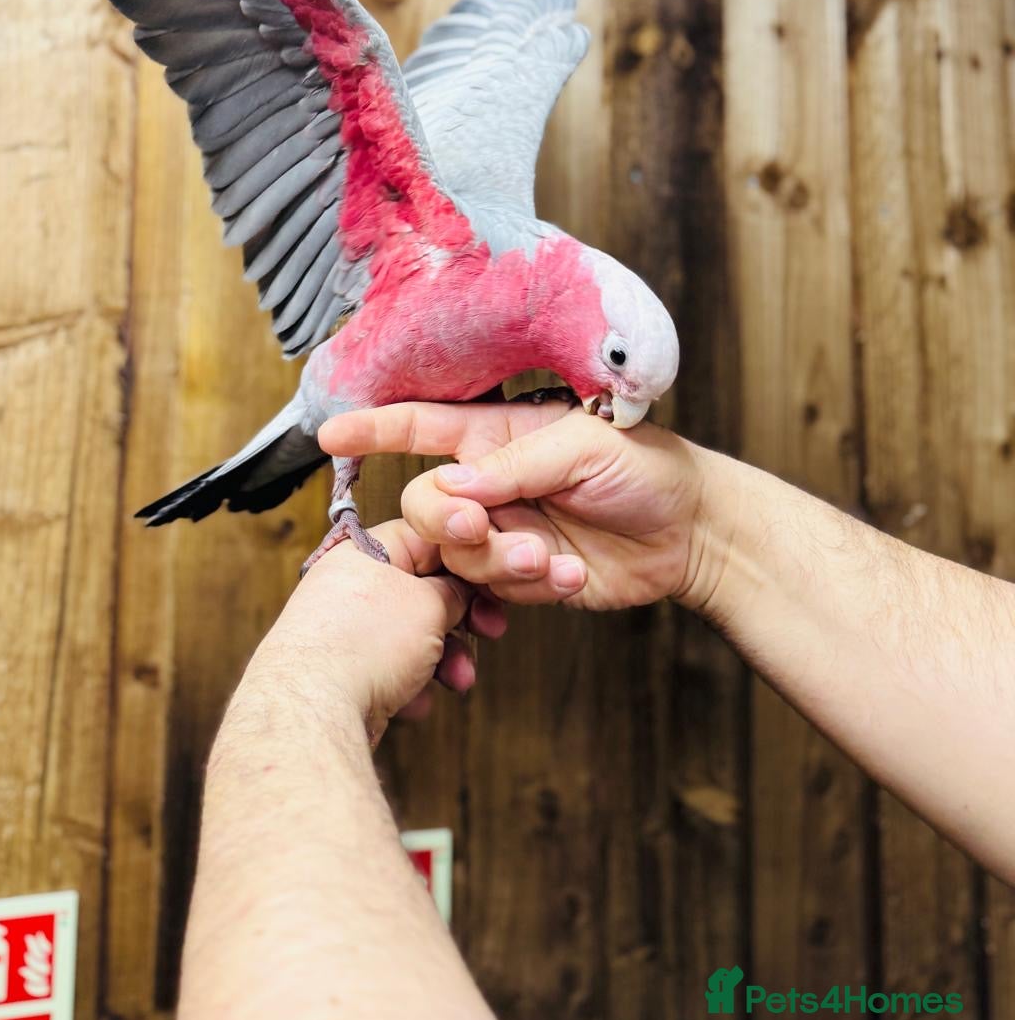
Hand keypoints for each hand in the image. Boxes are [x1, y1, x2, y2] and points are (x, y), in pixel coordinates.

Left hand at [251, 518, 506, 743]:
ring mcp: (342, 634)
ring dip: (442, 660)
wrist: (314, 711)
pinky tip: (414, 701)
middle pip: (420, 593)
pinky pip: (390, 673)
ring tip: (458, 679)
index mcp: (363, 553)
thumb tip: (462, 591)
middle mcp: (347, 588)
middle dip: (459, 619)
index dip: (463, 558)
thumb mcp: (429, 603)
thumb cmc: (363, 645)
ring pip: (409, 639)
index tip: (490, 579)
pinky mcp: (342, 677)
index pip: (423, 539)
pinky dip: (410, 686)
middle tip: (488, 629)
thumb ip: (454, 591)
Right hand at [319, 403, 707, 610]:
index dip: (374, 429)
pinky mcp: (521, 576)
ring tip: (550, 559)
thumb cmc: (645, 467)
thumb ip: (517, 465)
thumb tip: (455, 488)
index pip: (421, 426)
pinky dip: (527, 590)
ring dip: (498, 563)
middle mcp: (490, 483)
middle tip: (480, 529)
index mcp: (497, 434)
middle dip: (444, 524)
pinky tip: (566, 578)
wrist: (690, 532)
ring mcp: (503, 532)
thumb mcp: (585, 447)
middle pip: (425, 506)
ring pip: (457, 558)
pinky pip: (494, 593)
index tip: (329, 434)